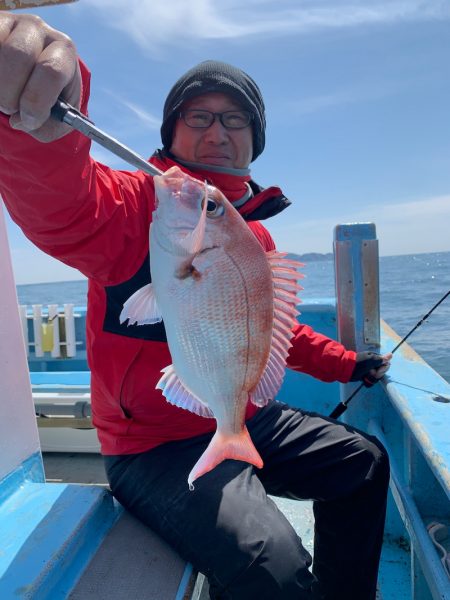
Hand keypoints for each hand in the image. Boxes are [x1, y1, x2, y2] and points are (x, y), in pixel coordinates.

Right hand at [0, 12, 80, 141]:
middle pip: (19, 56)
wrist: (31, 78)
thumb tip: (21, 121)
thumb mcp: (56, 117)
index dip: (36, 102)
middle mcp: (38, 30)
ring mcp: (10, 22)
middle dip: (11, 93)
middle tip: (10, 109)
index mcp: (63, 51)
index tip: (28, 120)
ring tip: (3, 97)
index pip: (51, 71)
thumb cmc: (47, 99)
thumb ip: (46, 126)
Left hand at [350, 351, 391, 386]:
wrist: (346, 369)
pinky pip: (370, 381)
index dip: (383, 369)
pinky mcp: (364, 376)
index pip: (385, 364)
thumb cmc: (359, 363)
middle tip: (369, 373)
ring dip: (371, 379)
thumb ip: (380, 359)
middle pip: (381, 372)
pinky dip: (368, 382)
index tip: (377, 371)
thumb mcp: (370, 360)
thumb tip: (391, 354)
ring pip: (376, 378)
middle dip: (376, 375)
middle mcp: (372, 364)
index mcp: (374, 358)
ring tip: (365, 377)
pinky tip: (364, 381)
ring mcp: (368, 370)